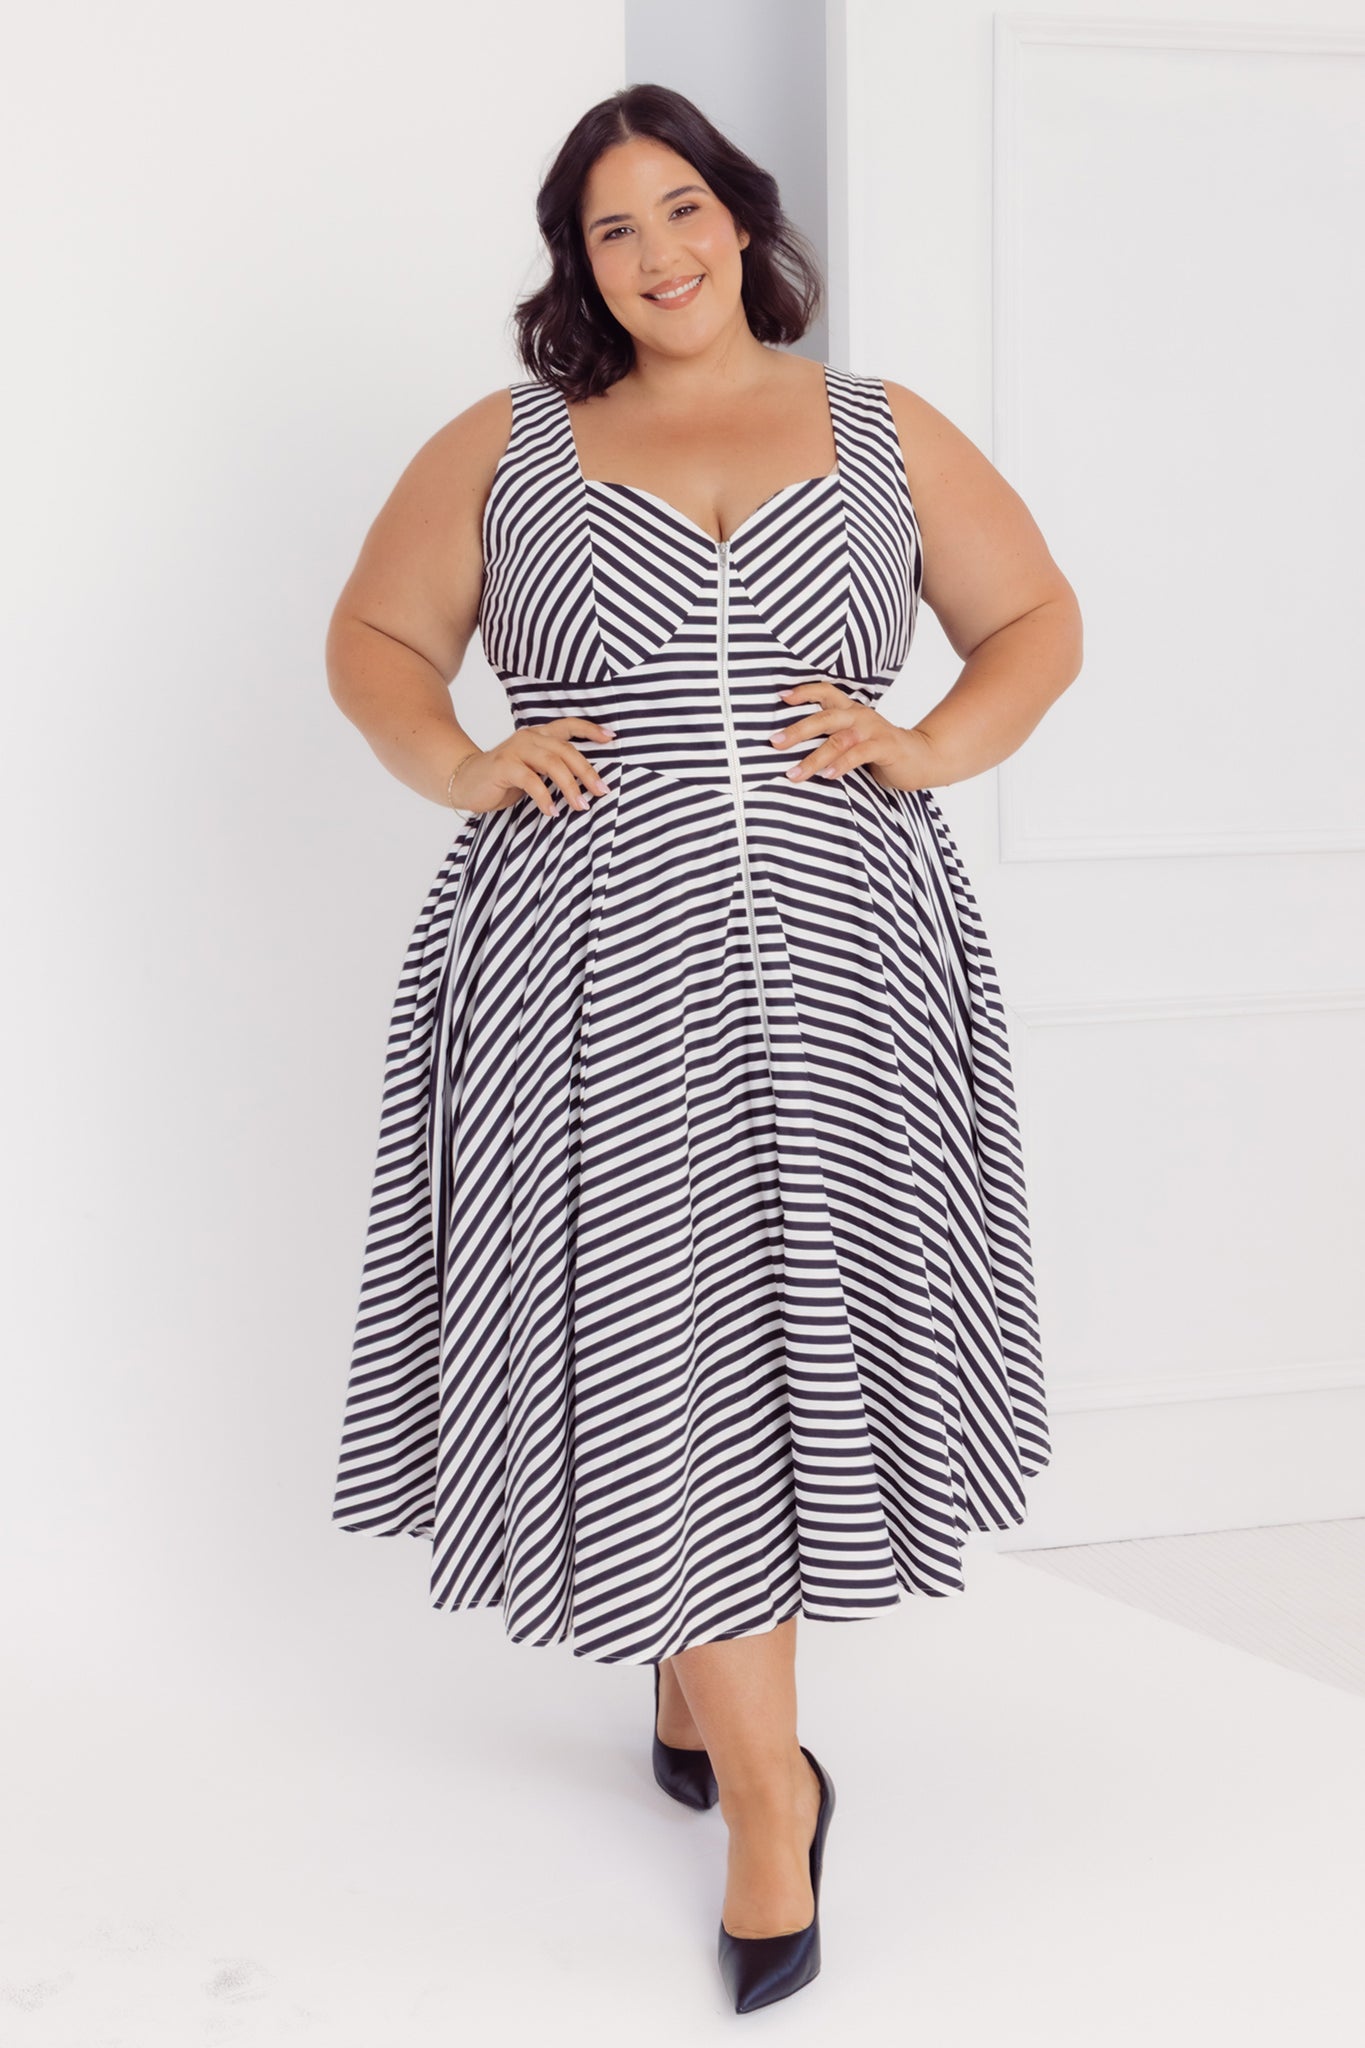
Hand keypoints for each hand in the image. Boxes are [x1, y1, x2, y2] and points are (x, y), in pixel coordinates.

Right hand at [448, 717, 616, 818]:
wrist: (464, 781)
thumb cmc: (504, 779)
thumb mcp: (533, 770)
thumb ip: (554, 769)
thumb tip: (588, 785)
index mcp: (538, 735)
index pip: (568, 726)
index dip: (590, 729)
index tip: (612, 738)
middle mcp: (529, 737)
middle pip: (566, 750)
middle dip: (587, 772)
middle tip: (601, 791)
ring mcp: (515, 750)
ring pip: (552, 764)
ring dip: (569, 786)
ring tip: (580, 806)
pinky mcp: (503, 766)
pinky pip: (530, 780)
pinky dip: (544, 796)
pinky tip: (552, 812)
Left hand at [770, 679, 934, 792]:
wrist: (922, 758)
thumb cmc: (882, 750)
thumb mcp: (854, 739)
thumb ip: (832, 737)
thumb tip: (794, 746)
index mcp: (851, 710)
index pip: (826, 692)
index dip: (804, 691)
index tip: (781, 696)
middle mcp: (860, 716)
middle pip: (824, 717)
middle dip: (797, 730)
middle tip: (774, 743)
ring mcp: (873, 730)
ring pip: (838, 739)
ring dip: (813, 758)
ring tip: (793, 774)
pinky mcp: (885, 747)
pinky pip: (859, 754)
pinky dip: (841, 765)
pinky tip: (826, 776)